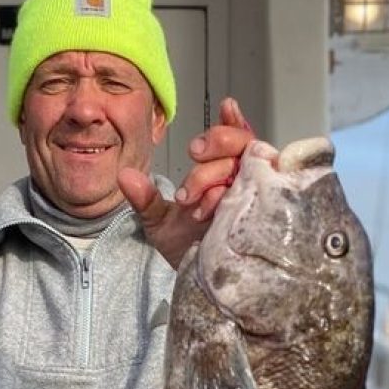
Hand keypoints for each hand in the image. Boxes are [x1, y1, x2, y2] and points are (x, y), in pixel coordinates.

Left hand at [118, 98, 253, 270]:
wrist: (197, 283)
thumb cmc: (186, 250)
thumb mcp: (159, 222)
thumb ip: (144, 197)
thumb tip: (124, 175)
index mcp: (222, 176)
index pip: (234, 140)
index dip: (232, 121)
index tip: (225, 106)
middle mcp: (242, 182)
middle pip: (242, 145)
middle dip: (218, 143)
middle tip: (194, 155)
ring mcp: (255, 200)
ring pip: (249, 165)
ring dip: (219, 172)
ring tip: (195, 198)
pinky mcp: (264, 219)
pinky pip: (265, 193)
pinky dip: (242, 190)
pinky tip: (223, 196)